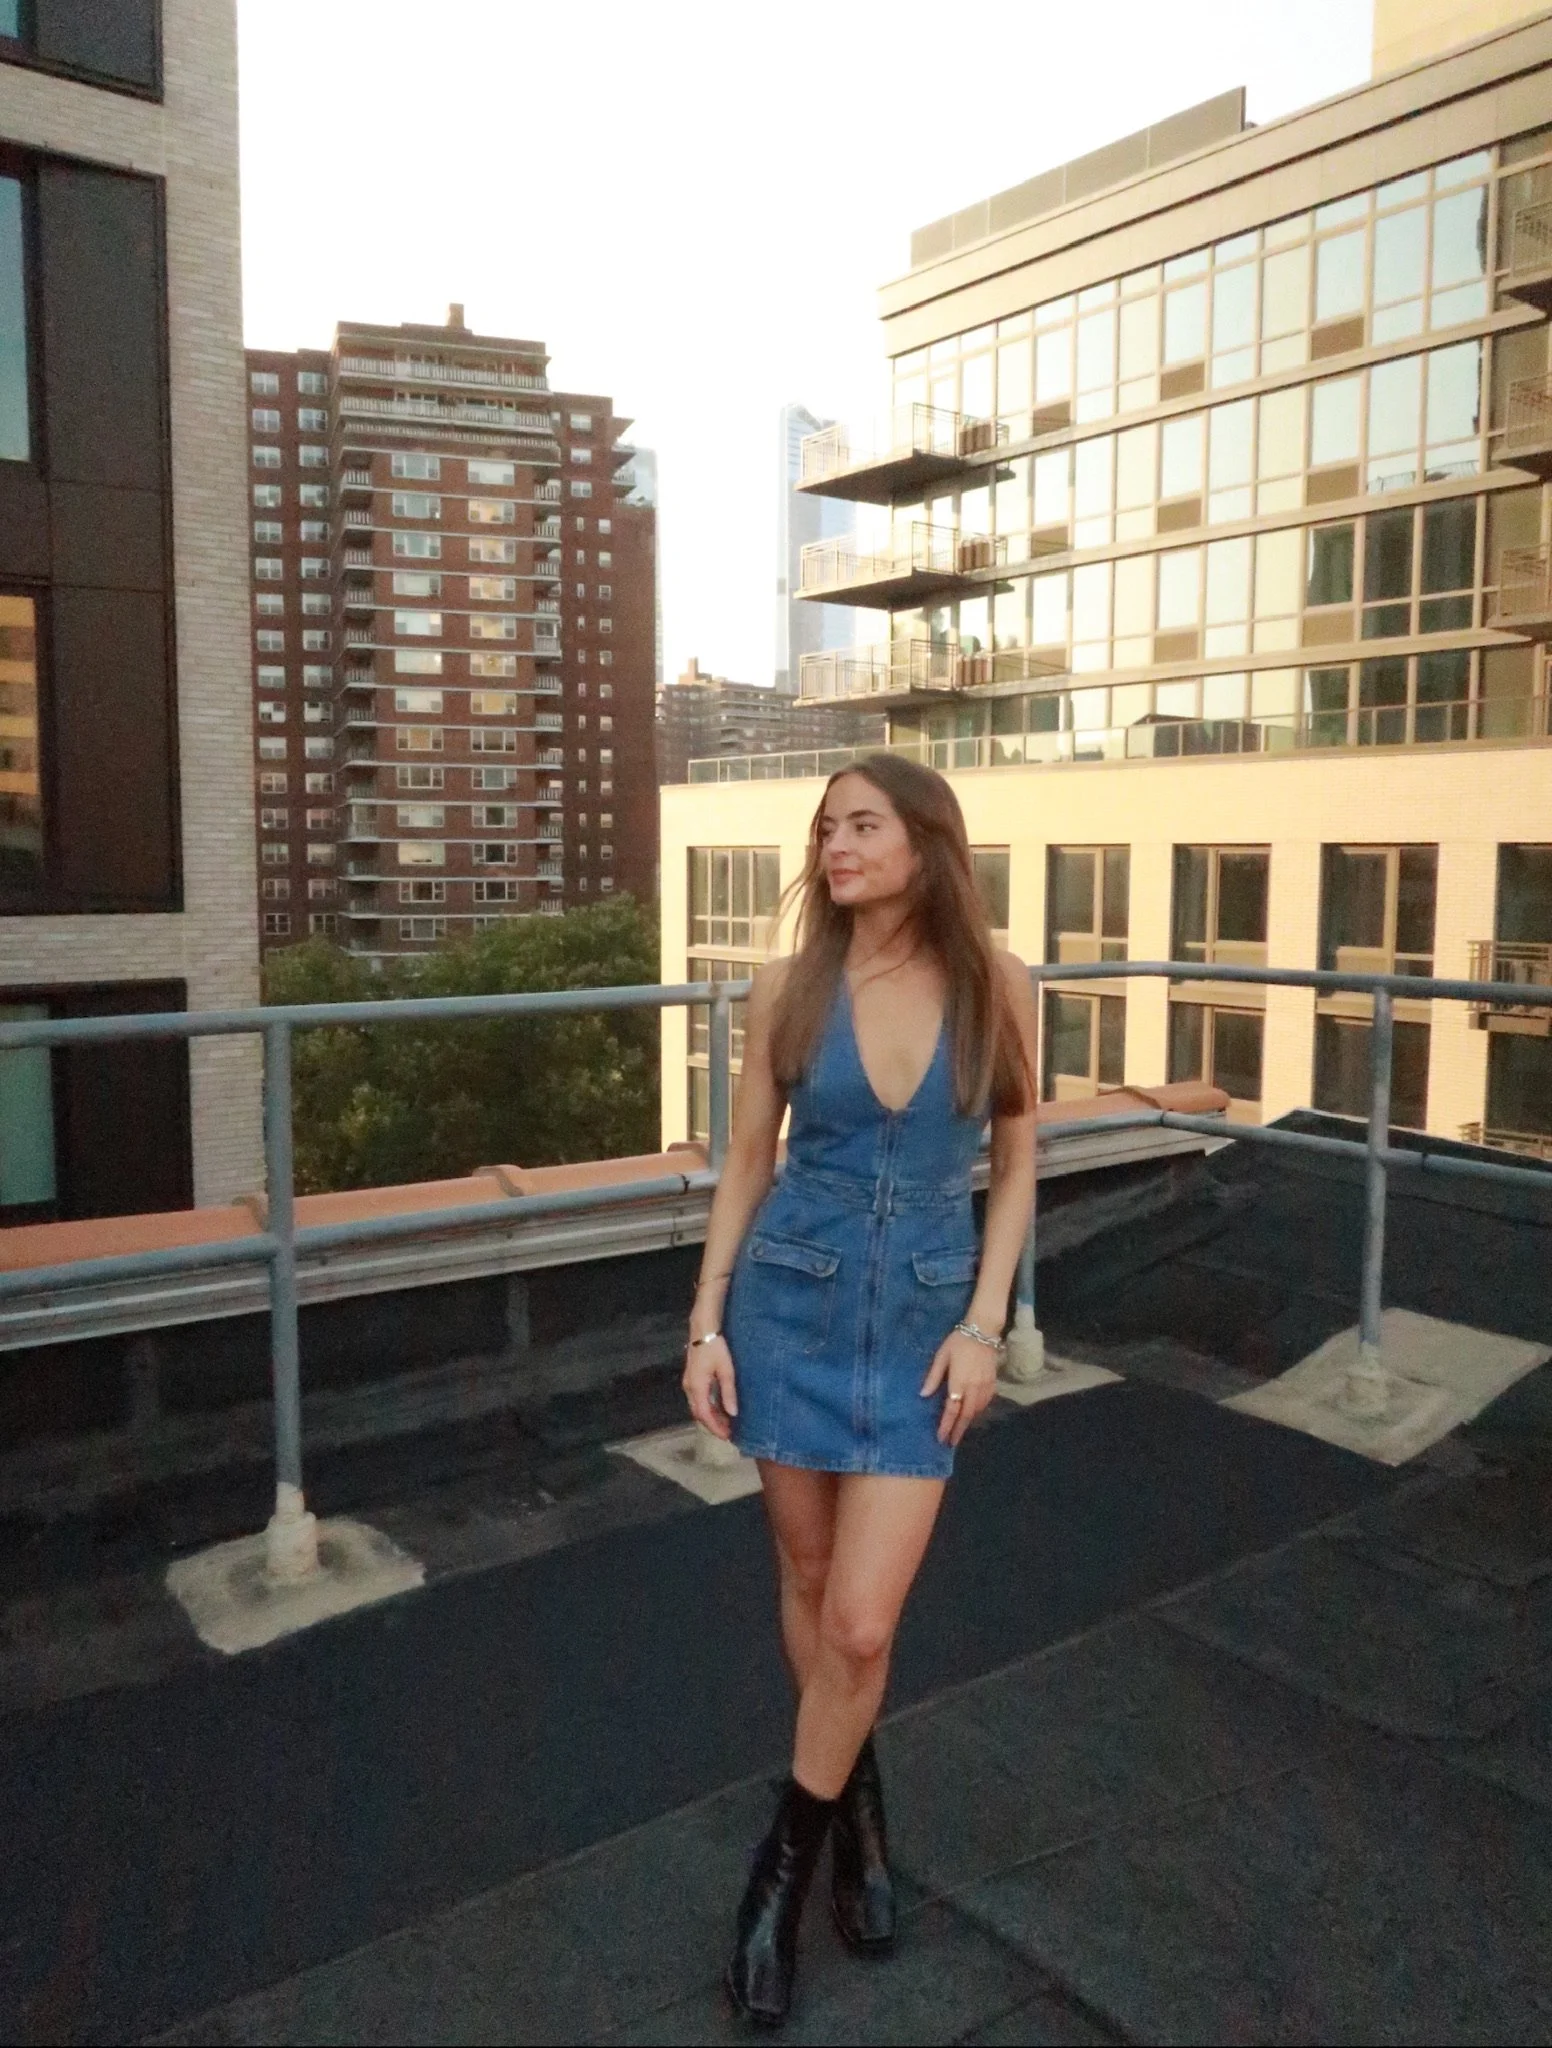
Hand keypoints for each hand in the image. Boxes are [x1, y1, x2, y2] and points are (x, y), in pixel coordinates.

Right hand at [682, 1333, 738, 1440]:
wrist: (703, 1330)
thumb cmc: (716, 1348)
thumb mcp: (726, 1370)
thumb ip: (728, 1393)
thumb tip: (733, 1413)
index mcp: (697, 1388)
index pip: (704, 1415)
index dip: (715, 1427)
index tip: (727, 1436)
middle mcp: (689, 1388)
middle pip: (699, 1413)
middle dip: (713, 1424)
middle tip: (728, 1432)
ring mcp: (689, 1383)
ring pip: (697, 1406)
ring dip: (710, 1416)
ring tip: (726, 1422)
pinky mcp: (691, 1378)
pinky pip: (698, 1399)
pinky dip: (708, 1406)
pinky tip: (719, 1407)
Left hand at [921, 1328, 998, 1446]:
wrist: (983, 1331)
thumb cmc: (958, 1342)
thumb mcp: (942, 1356)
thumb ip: (934, 1377)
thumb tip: (923, 1395)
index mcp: (959, 1383)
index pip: (952, 1410)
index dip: (946, 1425)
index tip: (941, 1438)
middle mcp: (974, 1388)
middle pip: (966, 1415)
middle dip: (958, 1430)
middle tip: (951, 1442)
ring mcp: (985, 1386)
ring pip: (977, 1411)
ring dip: (968, 1422)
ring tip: (959, 1430)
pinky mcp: (993, 1383)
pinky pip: (985, 1403)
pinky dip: (978, 1412)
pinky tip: (972, 1414)